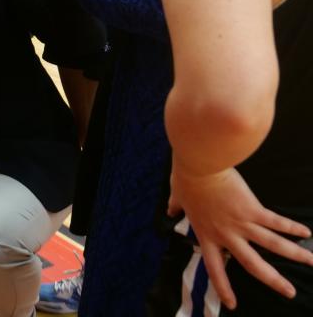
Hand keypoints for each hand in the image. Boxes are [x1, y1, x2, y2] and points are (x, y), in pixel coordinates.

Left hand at [169, 166, 312, 309]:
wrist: (200, 165)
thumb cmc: (187, 178)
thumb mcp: (178, 196)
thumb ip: (176, 207)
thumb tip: (169, 210)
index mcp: (207, 234)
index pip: (215, 268)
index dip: (224, 287)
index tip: (232, 304)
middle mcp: (226, 235)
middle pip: (252, 265)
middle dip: (273, 280)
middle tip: (289, 293)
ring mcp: (241, 224)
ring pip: (272, 245)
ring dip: (294, 254)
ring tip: (311, 261)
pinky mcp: (253, 209)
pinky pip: (276, 222)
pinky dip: (292, 228)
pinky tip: (306, 233)